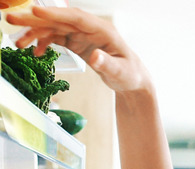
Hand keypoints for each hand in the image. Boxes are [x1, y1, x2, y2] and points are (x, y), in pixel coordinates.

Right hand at [6, 6, 151, 92]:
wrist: (131, 80)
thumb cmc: (130, 75)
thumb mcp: (121, 72)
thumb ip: (108, 64)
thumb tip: (95, 57)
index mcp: (103, 30)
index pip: (76, 18)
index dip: (56, 13)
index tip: (35, 11)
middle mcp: (90, 29)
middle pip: (59, 20)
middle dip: (35, 19)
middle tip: (11, 19)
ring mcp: (82, 34)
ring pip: (53, 28)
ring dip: (34, 33)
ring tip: (18, 43)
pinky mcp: (76, 42)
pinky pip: (55, 37)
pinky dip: (43, 42)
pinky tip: (34, 52)